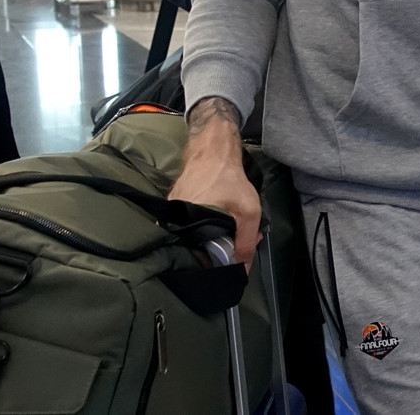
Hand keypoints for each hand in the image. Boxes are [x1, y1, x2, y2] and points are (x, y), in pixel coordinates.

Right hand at [168, 97, 260, 261]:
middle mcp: (173, 223)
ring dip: (209, 239)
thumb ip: (246, 240)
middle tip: (231, 248)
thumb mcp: (248, 211)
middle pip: (195, 248)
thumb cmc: (228, 179)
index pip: (198, 259)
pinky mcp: (173, 206)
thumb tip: (242, 268)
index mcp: (186, 227)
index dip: (214, 264)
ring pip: (192, 237)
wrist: (213, 150)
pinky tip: (216, 223)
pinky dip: (202, 226)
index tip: (227, 265)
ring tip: (226, 236)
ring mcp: (171, 213)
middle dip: (214, 251)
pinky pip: (188, 225)